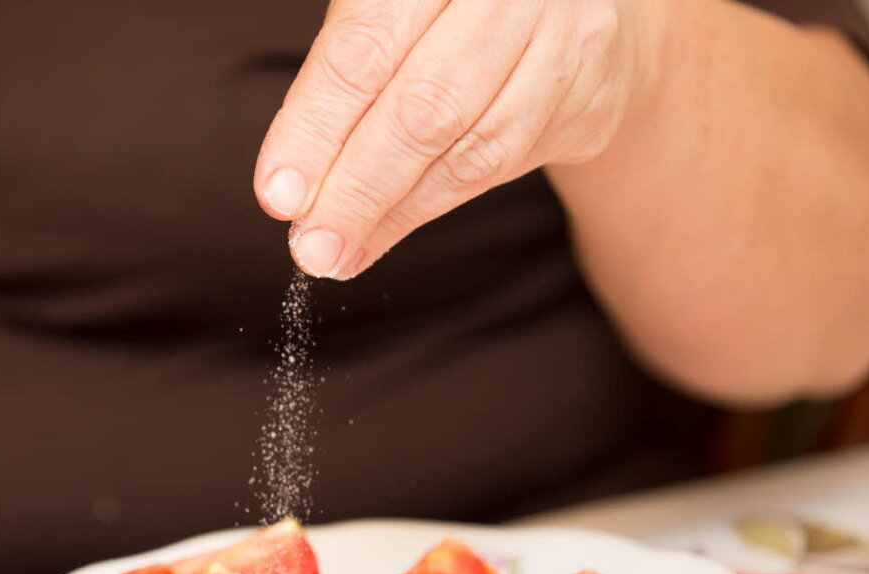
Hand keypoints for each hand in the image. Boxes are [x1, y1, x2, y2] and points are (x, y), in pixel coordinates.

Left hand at [253, 0, 654, 278]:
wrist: (570, 6)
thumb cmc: (449, 8)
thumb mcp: (390, 9)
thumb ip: (344, 77)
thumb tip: (293, 187)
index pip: (366, 49)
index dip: (317, 127)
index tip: (279, 194)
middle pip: (425, 108)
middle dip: (357, 190)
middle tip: (311, 248)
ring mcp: (564, 43)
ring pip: (470, 150)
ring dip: (393, 213)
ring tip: (338, 254)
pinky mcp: (589, 101)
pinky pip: (501, 168)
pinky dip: (432, 209)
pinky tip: (384, 235)